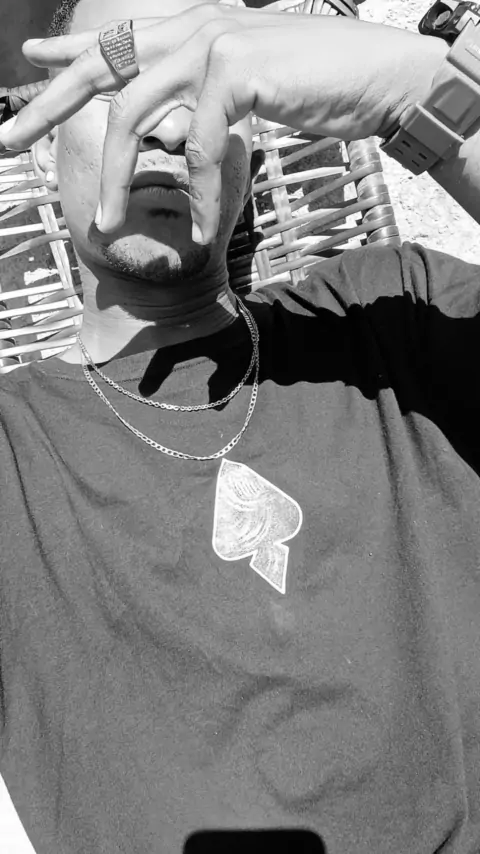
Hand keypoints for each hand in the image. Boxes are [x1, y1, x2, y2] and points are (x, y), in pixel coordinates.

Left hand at [0, 3, 445, 243]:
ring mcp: (212, 42)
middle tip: (7, 140)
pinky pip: (196, 147)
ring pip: (136, 117)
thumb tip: (171, 126)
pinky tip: (203, 231)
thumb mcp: (251, 89)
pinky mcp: (235, 69)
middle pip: (102, 69)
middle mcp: (194, 26)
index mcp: (194, 26)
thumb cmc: (323, 88)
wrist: (383, 79)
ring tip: (103, 226)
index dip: (71, 52)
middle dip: (49, 106)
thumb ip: (205, 96)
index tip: (32, 60)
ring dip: (116, 179)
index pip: (119, 40)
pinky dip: (198, 196)